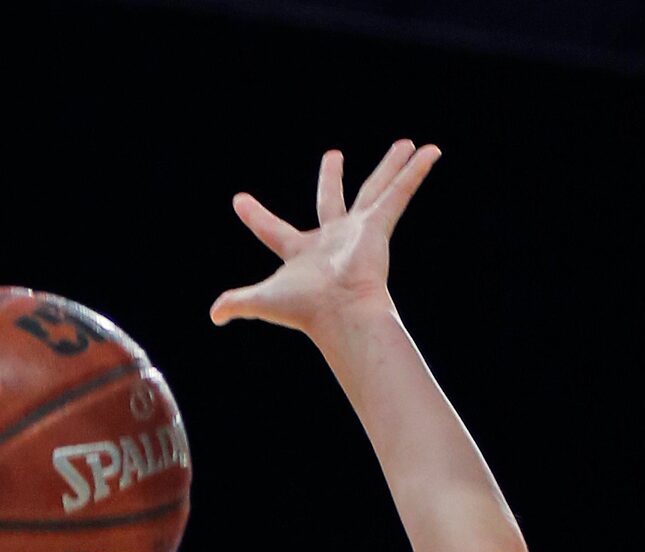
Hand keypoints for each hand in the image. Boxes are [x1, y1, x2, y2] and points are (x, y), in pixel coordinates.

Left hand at [210, 139, 440, 339]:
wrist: (342, 314)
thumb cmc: (306, 309)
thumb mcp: (262, 301)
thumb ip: (237, 303)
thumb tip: (213, 315)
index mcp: (301, 254)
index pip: (272, 230)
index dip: (255, 217)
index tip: (239, 201)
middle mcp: (331, 240)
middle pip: (332, 200)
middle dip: (331, 178)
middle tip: (333, 156)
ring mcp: (358, 232)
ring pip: (377, 189)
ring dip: (393, 167)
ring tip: (407, 144)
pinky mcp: (378, 226)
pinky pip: (399, 193)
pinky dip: (415, 173)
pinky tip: (431, 153)